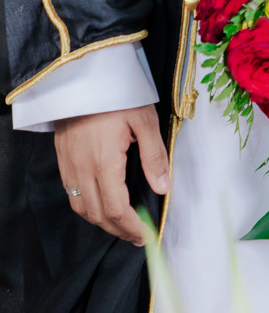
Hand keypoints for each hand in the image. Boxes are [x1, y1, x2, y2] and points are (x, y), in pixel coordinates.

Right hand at [53, 106, 170, 242]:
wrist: (83, 76)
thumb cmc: (118, 95)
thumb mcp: (145, 121)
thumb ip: (154, 157)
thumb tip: (162, 188)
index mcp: (104, 163)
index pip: (116, 209)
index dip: (131, 227)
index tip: (146, 235)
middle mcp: (83, 169)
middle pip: (97, 215)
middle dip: (118, 230)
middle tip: (138, 236)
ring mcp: (69, 166)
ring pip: (82, 208)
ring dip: (101, 222)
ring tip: (122, 226)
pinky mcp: (63, 159)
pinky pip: (72, 194)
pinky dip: (87, 208)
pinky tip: (101, 205)